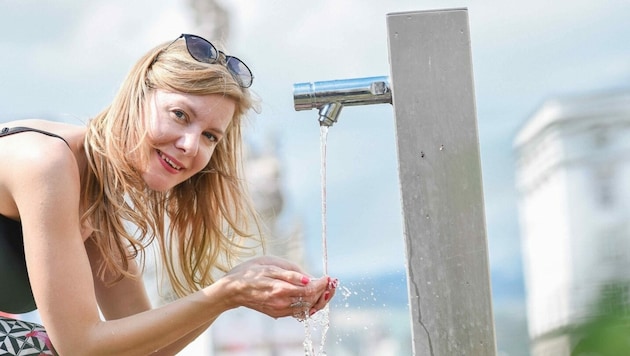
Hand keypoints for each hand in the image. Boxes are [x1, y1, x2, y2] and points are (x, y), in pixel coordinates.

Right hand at [220, 256, 337, 318]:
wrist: (232, 289)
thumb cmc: (250, 272)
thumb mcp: (270, 265)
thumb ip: (291, 273)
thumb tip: (310, 279)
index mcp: (280, 289)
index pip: (309, 291)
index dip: (322, 285)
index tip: (328, 277)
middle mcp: (281, 303)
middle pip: (311, 302)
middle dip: (324, 293)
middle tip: (331, 283)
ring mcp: (279, 310)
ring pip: (306, 309)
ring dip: (319, 300)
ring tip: (326, 289)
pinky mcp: (277, 314)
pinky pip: (298, 312)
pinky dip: (309, 305)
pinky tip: (313, 296)